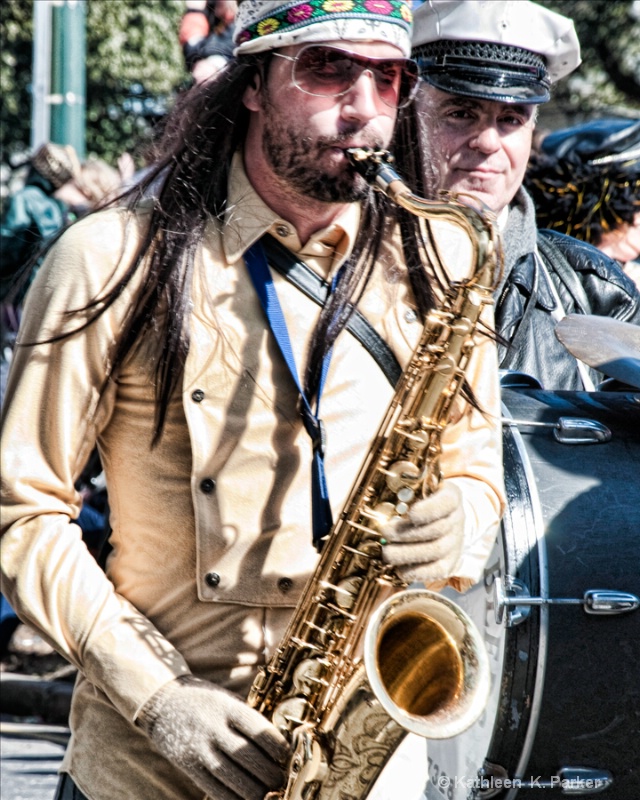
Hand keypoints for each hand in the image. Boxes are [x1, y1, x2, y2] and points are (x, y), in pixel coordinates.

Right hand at [138, 675, 288, 799]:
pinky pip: (216, 790)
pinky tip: (246, 798)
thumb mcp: (227, 700)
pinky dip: (235, 799)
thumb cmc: (206, 702)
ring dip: (256, 790)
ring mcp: (199, 749)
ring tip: (268, 792)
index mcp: (226, 707)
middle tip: (280, 779)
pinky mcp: (189, 767)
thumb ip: (248, 720)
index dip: (277, 747)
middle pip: (248, 757)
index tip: (286, 755)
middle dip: (270, 773)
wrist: (163, 702)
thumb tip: (278, 745)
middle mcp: (213, 727)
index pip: (258, 729)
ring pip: (233, 779)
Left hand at [380, 482, 464, 583]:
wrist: (446, 520)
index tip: (412, 514)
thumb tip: (376, 500)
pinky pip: (438, 570)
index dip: (431, 510)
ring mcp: (456, 541)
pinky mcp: (451, 561)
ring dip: (408, 553)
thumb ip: (405, 491)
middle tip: (385, 533)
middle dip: (408, 533)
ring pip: (437, 550)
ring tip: (387, 553)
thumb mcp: (420, 489)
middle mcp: (457, 519)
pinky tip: (400, 570)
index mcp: (451, 496)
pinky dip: (417, 572)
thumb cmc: (425, 501)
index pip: (448, 501)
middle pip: (438, 529)